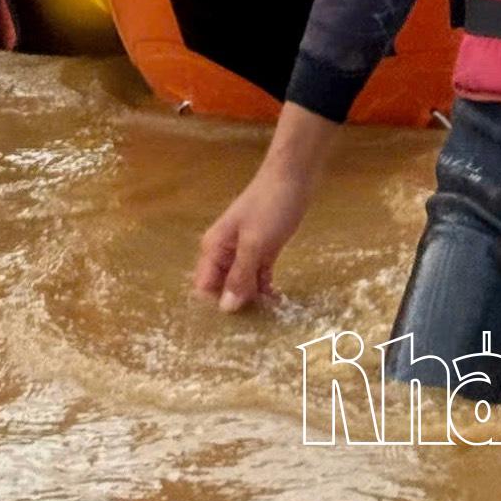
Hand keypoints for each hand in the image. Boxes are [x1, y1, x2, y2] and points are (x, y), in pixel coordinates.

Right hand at [194, 164, 317, 311]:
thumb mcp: (255, 243)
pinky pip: (258, 275)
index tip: (234, 325)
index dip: (216, 305)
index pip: (205, 288)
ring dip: (253, 299)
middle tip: (256, 325)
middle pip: (223, 288)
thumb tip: (226, 308)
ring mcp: (244, 250)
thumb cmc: (271, 206)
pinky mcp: (264, 249)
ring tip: (269, 316)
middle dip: (235, 305)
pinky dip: (265, 287)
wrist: (295, 176)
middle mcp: (225, 252)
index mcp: (214, 248)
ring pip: (242, 283)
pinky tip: (277, 301)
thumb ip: (240, 276)